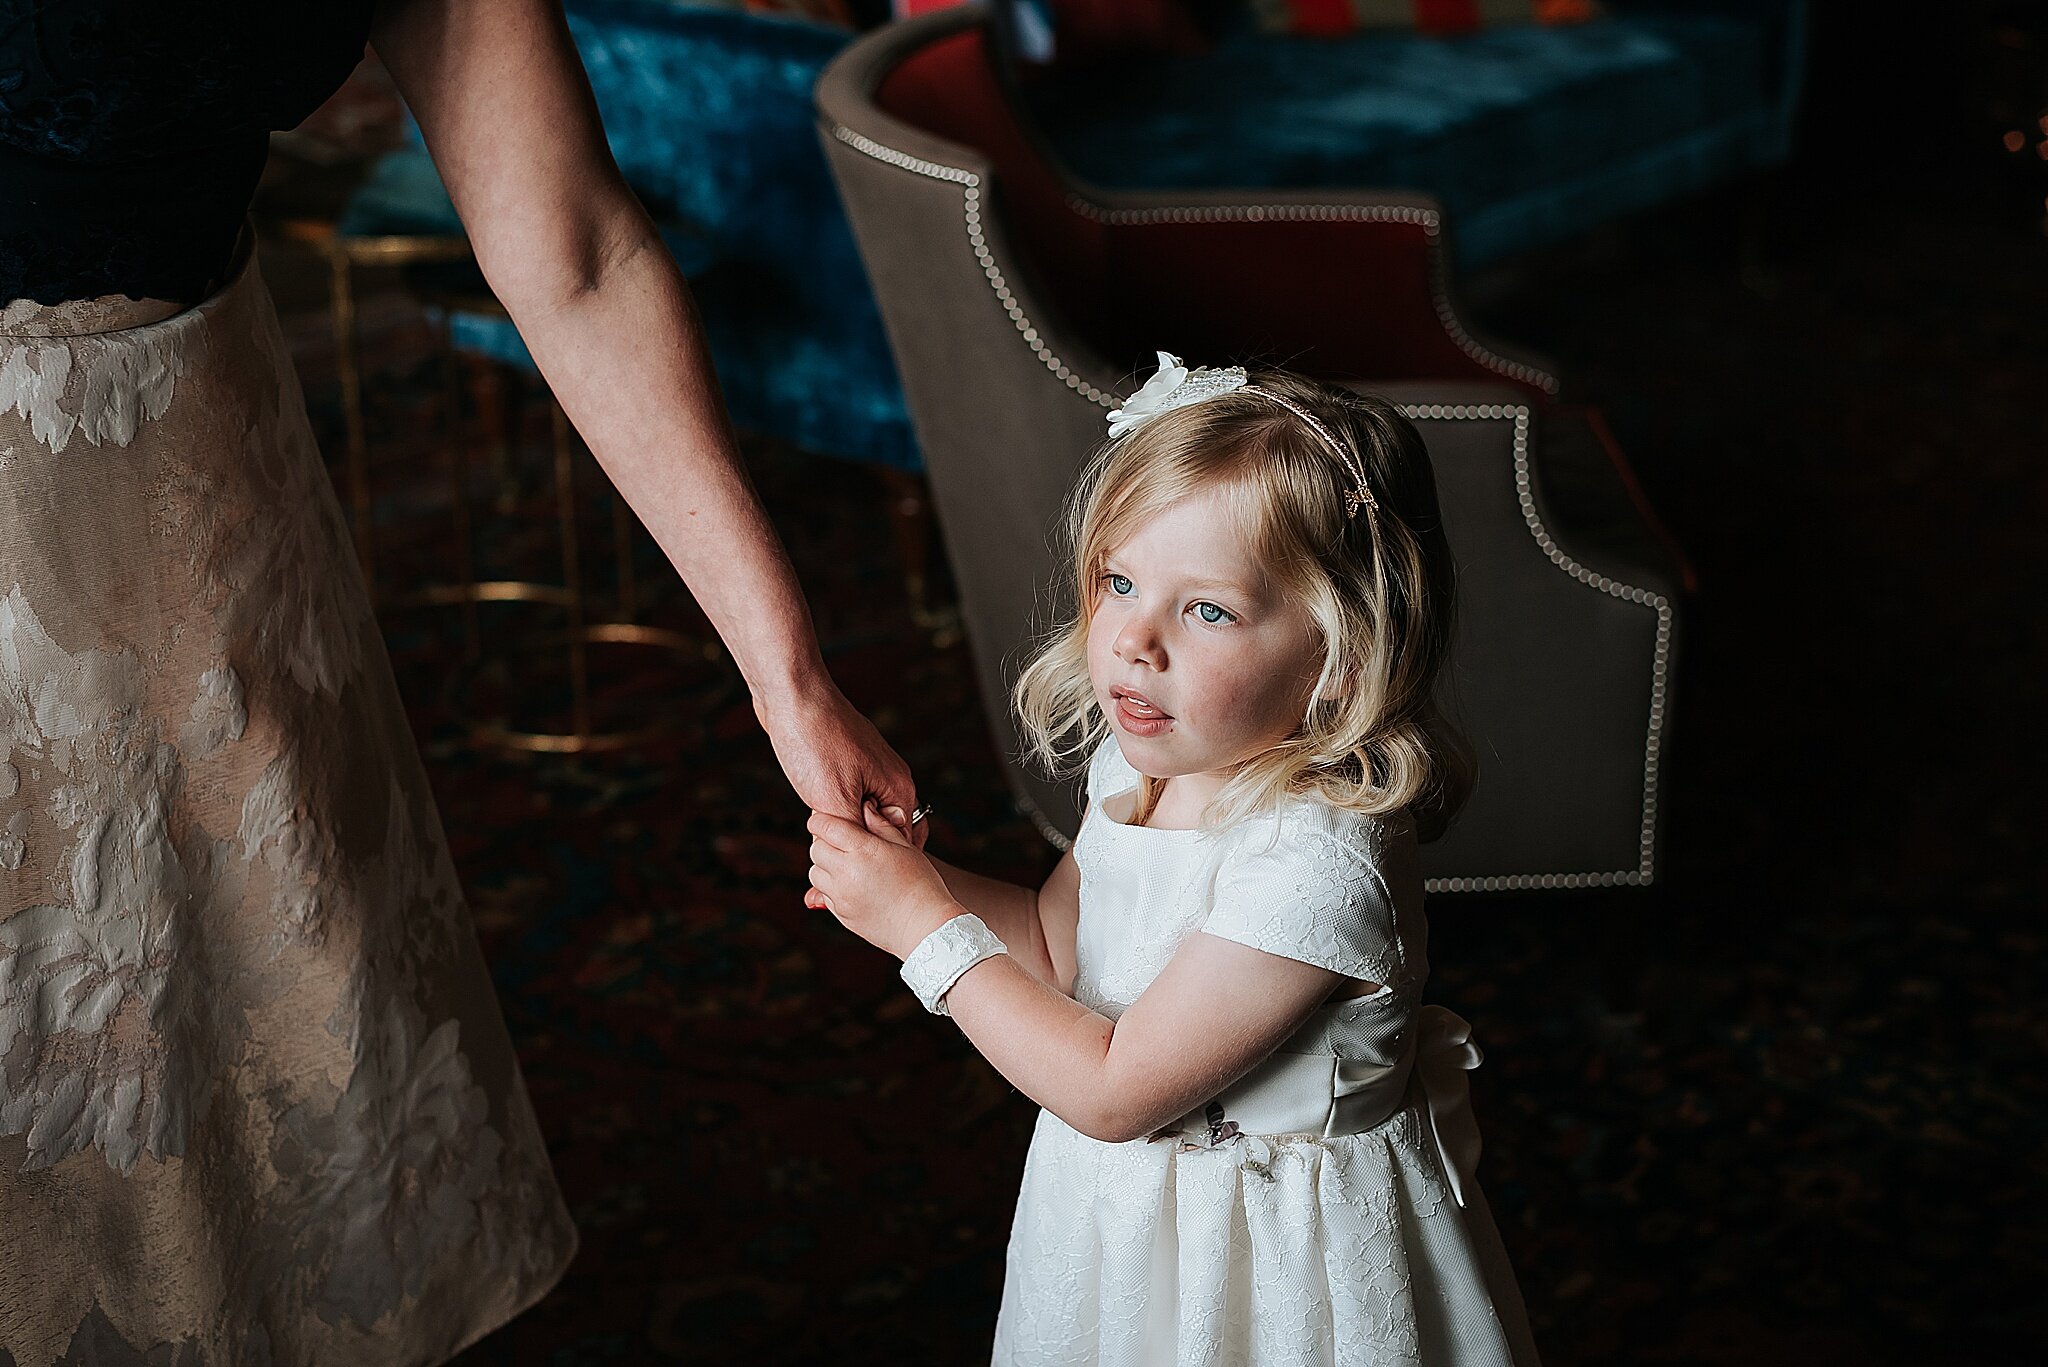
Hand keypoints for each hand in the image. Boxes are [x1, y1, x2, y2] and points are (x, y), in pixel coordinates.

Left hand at [758, 676, 926, 849]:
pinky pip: (844, 796)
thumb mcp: (834, 800)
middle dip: (857, 845)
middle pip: (880, 829)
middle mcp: (889, 777)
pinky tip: (812, 810)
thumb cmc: (815, 742)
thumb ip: (855, 833)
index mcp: (898, 787)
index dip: (877, 860)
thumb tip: (863, 861)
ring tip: (819, 835)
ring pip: (859, 813)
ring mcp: (867, 766)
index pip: (902, 841)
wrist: (791, 694)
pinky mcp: (845, 760)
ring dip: (841, 827)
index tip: (852, 869)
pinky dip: (830, 809)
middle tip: (830, 855)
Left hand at [805, 804, 958, 959]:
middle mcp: (846, 873)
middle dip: (825, 841)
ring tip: (849, 865)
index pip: (825, 826)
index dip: (823, 820)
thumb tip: (865, 806)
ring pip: (815, 872)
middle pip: (815, 848)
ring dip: (826, 865)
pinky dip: (832, 886)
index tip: (829, 819)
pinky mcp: (841, 914)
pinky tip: (854, 884)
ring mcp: (841, 896)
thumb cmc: (921, 883)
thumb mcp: (905, 846)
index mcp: (863, 850)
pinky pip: (824, 893)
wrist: (925, 927)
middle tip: (843, 842)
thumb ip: (881, 824)